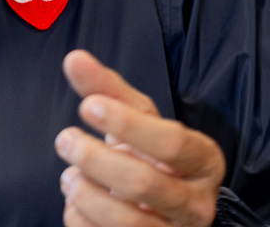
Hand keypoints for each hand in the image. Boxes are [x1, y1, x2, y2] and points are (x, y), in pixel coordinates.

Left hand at [56, 50, 224, 226]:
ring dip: (84, 194)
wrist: (157, 207)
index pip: (173, 143)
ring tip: (70, 176)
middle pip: (145, 183)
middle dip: (95, 160)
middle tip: (65, 140)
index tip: (88, 106)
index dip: (128, 125)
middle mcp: (197, 204)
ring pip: (126, 223)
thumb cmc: (148, 156)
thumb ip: (107, 89)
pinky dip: (80, 219)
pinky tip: (77, 203)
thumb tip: (73, 59)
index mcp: (203, 161)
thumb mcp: (136, 120)